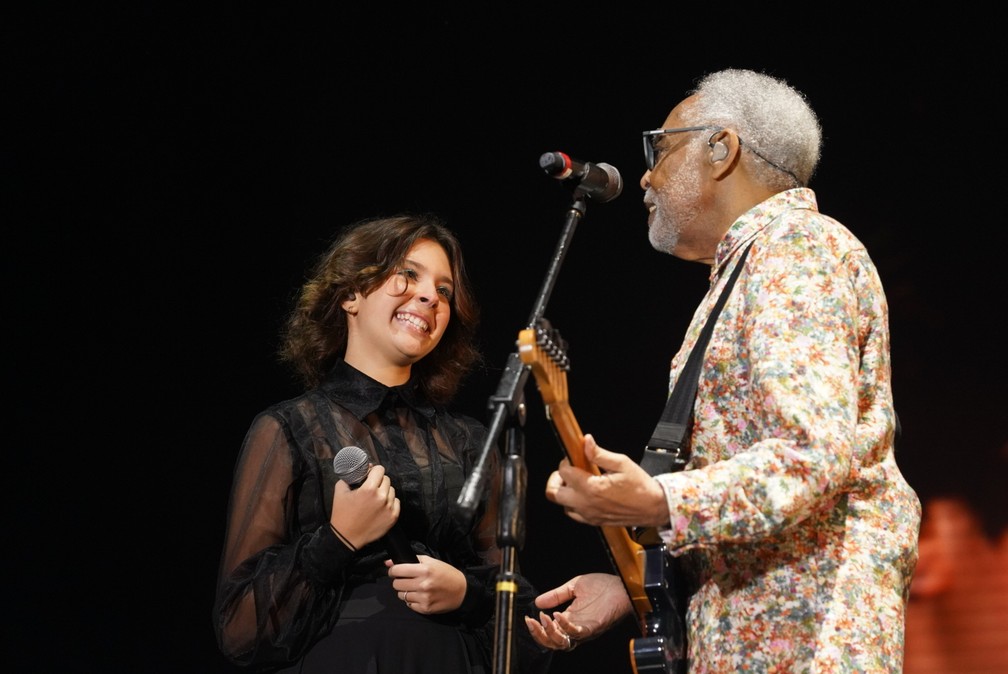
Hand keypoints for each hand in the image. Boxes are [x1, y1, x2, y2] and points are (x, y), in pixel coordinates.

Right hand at [329, 464, 400, 547]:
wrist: (347, 537)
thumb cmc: (342, 514)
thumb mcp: (340, 491)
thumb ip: (350, 477)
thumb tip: (361, 470)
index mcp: (369, 489)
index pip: (380, 470)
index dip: (374, 470)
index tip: (370, 474)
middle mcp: (382, 497)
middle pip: (387, 479)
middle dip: (379, 481)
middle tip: (371, 487)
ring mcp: (389, 508)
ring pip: (392, 490)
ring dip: (385, 492)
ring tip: (375, 498)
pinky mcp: (393, 517)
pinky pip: (396, 502)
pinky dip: (390, 502)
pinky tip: (381, 506)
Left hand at [386, 555, 466, 613]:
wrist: (462, 591)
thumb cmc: (446, 573)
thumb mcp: (431, 562)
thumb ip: (410, 560)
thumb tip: (388, 562)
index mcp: (425, 570)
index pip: (397, 570)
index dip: (393, 570)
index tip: (394, 571)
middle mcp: (423, 584)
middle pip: (397, 584)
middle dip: (399, 581)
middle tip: (405, 580)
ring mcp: (424, 598)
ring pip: (401, 595)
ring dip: (405, 591)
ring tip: (414, 588)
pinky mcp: (425, 609)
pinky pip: (409, 604)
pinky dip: (412, 600)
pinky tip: (420, 596)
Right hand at [523, 573, 632, 650]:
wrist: (621, 585)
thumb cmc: (602, 586)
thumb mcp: (573, 587)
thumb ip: (556, 595)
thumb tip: (537, 601)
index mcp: (570, 620)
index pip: (550, 632)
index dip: (537, 629)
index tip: (528, 618)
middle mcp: (576, 628)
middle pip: (554, 643)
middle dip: (539, 635)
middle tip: (532, 622)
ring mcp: (584, 629)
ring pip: (564, 643)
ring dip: (550, 633)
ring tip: (544, 618)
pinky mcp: (593, 627)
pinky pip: (577, 633)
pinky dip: (565, 626)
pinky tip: (558, 615)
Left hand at [546, 434, 668, 527]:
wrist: (654, 507)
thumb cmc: (640, 486)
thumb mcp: (621, 463)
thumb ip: (599, 454)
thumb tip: (586, 442)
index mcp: (591, 488)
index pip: (564, 473)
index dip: (566, 462)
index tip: (574, 458)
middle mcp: (586, 504)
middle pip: (553, 493)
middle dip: (557, 479)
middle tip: (569, 471)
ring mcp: (589, 515)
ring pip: (562, 504)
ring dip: (565, 492)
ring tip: (577, 482)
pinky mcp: (594, 522)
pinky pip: (573, 514)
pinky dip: (573, 504)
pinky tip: (584, 494)